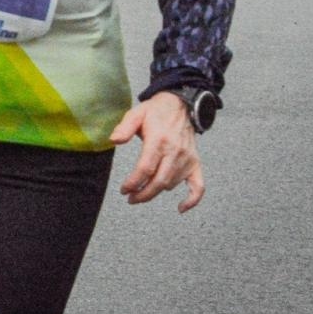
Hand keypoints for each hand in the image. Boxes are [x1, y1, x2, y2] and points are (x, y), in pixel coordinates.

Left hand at [109, 92, 204, 212]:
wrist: (180, 105)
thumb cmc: (156, 111)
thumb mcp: (136, 113)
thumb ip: (124, 127)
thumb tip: (114, 140)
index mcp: (158, 140)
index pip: (145, 169)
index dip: (133, 183)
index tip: (124, 190)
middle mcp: (174, 152)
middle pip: (159, 182)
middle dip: (143, 194)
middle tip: (131, 198)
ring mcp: (187, 159)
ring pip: (172, 184)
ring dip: (157, 192)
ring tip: (143, 192)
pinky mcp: (195, 163)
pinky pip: (198, 186)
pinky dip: (192, 200)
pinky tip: (181, 208)